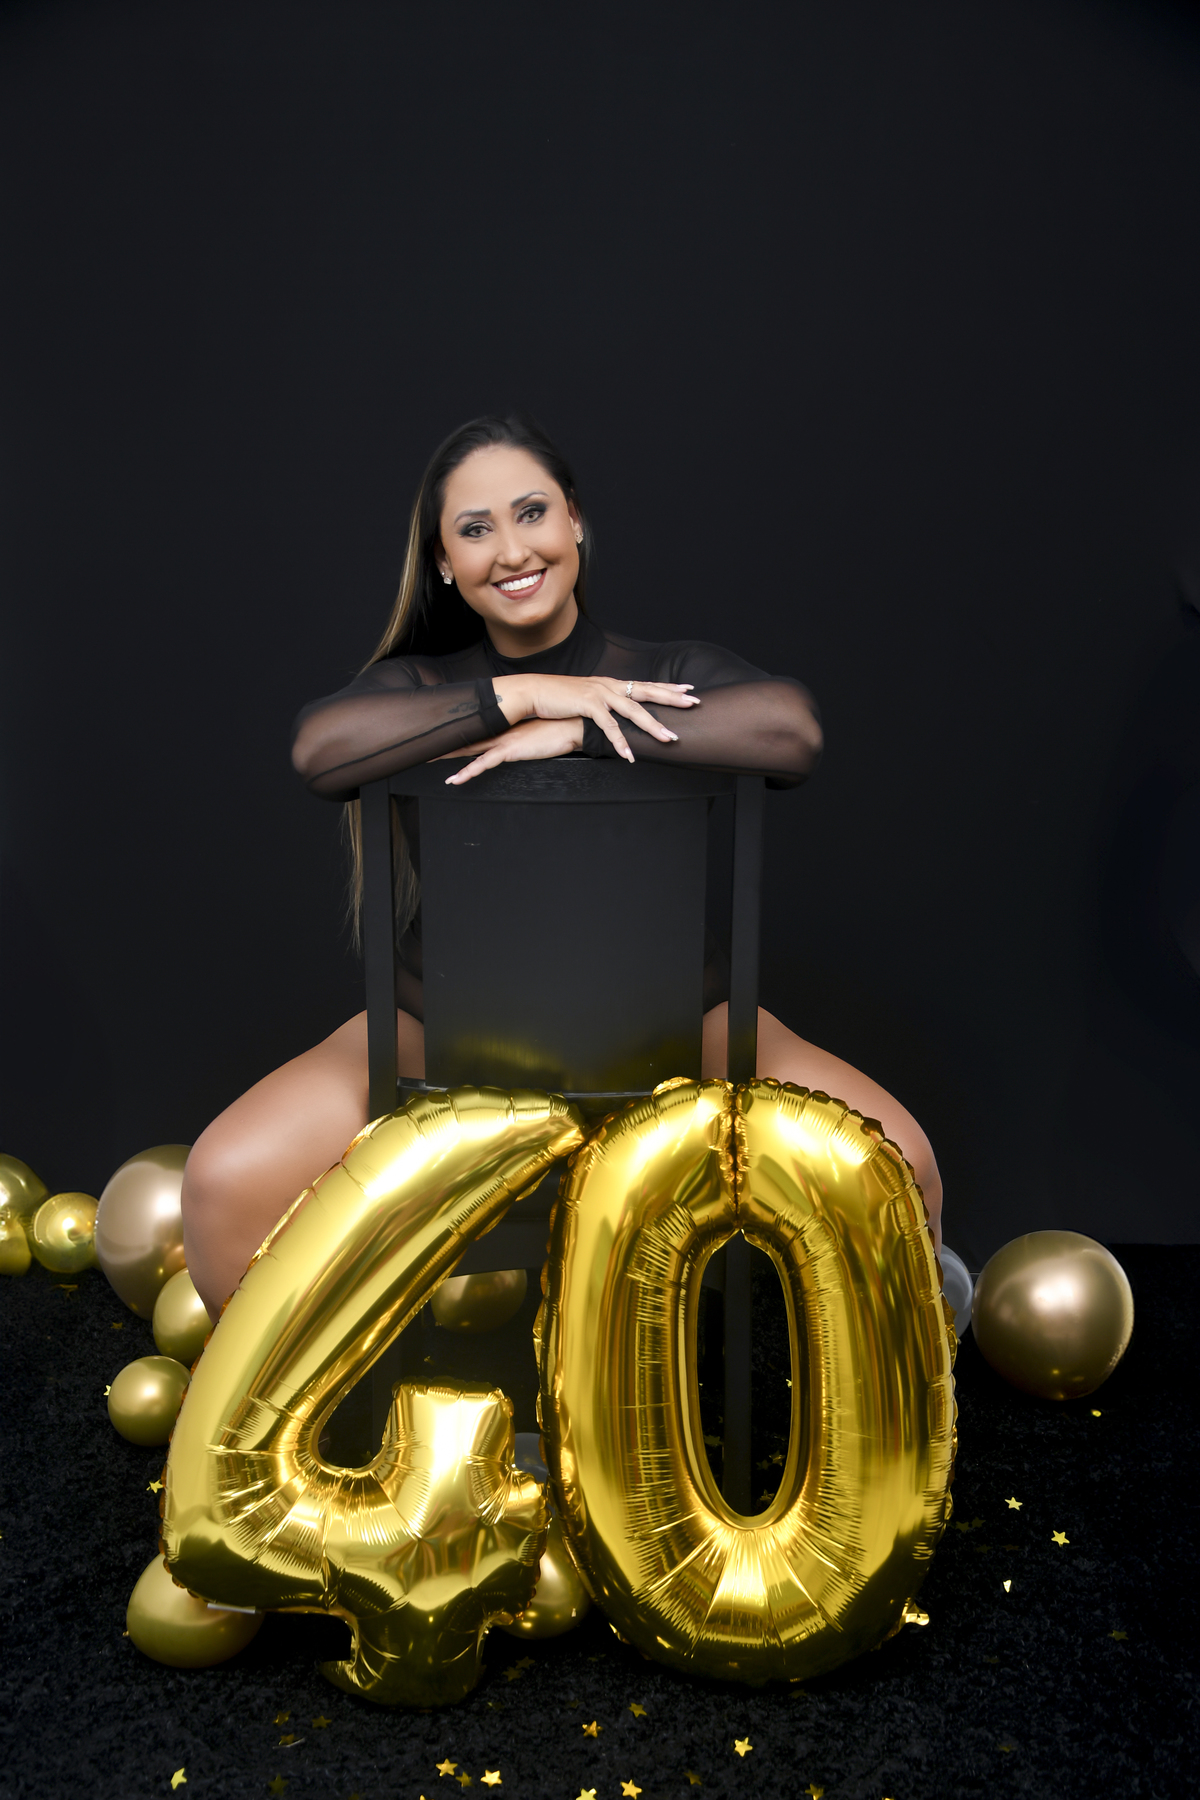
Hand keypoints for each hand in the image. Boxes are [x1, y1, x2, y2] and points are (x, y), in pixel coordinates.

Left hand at [443, 716, 585, 784]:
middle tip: (424, 743)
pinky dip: (468, 772)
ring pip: (469, 749)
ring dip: (448, 755)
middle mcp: (500, 732)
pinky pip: (484, 763)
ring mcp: (503, 740)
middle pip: (466, 737)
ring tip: (429, 759)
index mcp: (505, 727)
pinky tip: (456, 779)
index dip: (459, 732)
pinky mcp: (509, 750)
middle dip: (445, 741)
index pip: (477, 730)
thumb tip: (522, 741)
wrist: (572, 725)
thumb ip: (524, 738)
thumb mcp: (536, 734)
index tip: (444, 733)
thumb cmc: (559, 730)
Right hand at [491, 673, 698, 762]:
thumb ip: (603, 705)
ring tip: (670, 738)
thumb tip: (614, 715)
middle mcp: (609, 685)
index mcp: (611, 684)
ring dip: (652, 726)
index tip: (688, 689)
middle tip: (694, 702)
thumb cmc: (558, 698)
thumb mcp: (586, 699)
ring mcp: (600, 694)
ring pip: (633, 710)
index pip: (645, 684)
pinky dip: (620, 741)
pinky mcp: (587, 704)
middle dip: (672, 698)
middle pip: (647, 692)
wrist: (533, 691)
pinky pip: (609, 726)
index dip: (667, 687)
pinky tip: (629, 754)